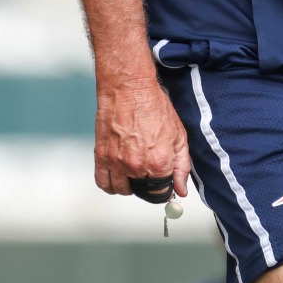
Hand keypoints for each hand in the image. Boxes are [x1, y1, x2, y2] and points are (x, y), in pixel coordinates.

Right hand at [94, 79, 190, 198]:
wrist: (129, 89)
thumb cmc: (153, 106)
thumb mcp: (178, 136)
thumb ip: (182, 166)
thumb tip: (181, 189)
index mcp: (159, 163)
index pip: (161, 193)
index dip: (165, 189)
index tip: (165, 184)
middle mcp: (136, 166)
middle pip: (142, 192)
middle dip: (148, 185)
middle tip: (150, 171)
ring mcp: (116, 163)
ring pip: (122, 190)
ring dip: (129, 186)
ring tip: (135, 173)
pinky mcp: (101, 156)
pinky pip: (102, 182)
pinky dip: (110, 184)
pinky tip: (118, 176)